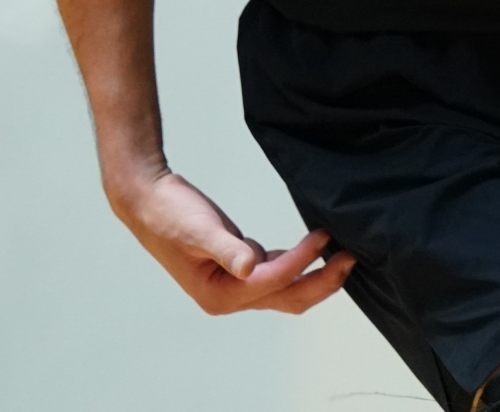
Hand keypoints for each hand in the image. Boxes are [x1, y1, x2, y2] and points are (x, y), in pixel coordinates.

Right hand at [109, 168, 355, 314]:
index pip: (273, 281)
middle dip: (322, 281)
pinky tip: (314, 248)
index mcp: (218, 295)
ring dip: (315, 274)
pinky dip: (297, 263)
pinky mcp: (239, 269)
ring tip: (342, 253)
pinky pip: (277, 273)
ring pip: (286, 288)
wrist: (148, 200)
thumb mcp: (198, 229)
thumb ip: (226, 248)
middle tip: (351, 257)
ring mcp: (235, 285)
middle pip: (288, 297)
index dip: (301, 261)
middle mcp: (229, 297)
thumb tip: (249, 266)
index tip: (324, 237)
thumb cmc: (168, 214)